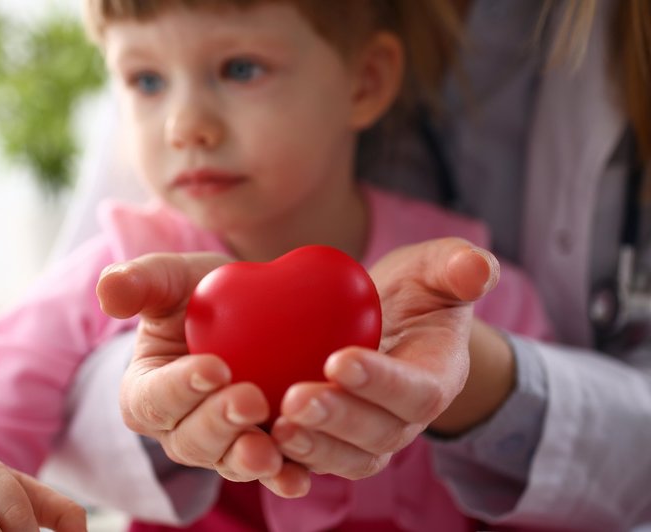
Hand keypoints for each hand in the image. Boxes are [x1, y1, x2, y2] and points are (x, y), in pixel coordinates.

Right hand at [98, 252, 311, 497]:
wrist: (252, 308)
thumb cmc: (201, 295)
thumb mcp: (171, 280)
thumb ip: (139, 283)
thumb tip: (109, 292)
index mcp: (146, 392)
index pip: (154, 398)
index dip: (180, 388)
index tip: (214, 368)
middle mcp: (179, 430)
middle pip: (192, 440)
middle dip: (220, 424)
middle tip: (251, 399)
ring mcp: (222, 447)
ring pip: (228, 463)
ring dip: (248, 461)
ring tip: (270, 451)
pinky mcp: (263, 452)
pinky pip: (272, 472)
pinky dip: (284, 477)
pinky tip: (300, 476)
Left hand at [270, 238, 499, 478]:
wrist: (388, 322)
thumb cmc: (414, 292)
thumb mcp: (436, 269)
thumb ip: (457, 266)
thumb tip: (477, 267)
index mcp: (436, 378)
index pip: (416, 390)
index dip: (382, 382)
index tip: (339, 360)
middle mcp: (405, 419)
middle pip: (378, 435)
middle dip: (338, 421)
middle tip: (295, 400)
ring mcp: (369, 438)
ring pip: (346, 458)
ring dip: (312, 448)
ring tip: (276, 427)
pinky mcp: (334, 442)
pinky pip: (316, 462)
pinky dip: (290, 461)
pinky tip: (256, 442)